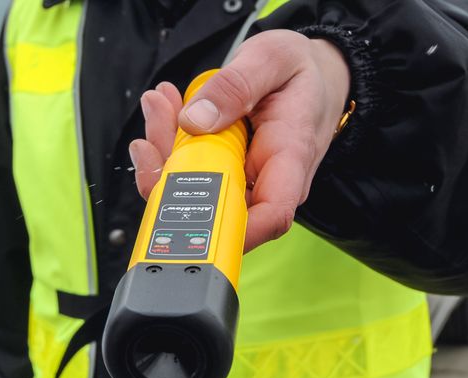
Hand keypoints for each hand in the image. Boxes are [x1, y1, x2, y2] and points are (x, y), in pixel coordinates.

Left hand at [130, 30, 349, 251]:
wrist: (311, 75)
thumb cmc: (299, 70)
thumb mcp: (273, 57)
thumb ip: (235, 86)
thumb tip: (194, 121)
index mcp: (290, 158)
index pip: (270, 216)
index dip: (229, 229)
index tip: (187, 216)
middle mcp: (264, 181)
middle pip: (213, 206)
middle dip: (170, 174)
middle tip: (155, 124)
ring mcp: (240, 181)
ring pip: (190, 191)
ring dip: (163, 153)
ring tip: (160, 105)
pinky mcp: (221, 173)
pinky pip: (185, 173)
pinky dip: (166, 143)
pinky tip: (165, 109)